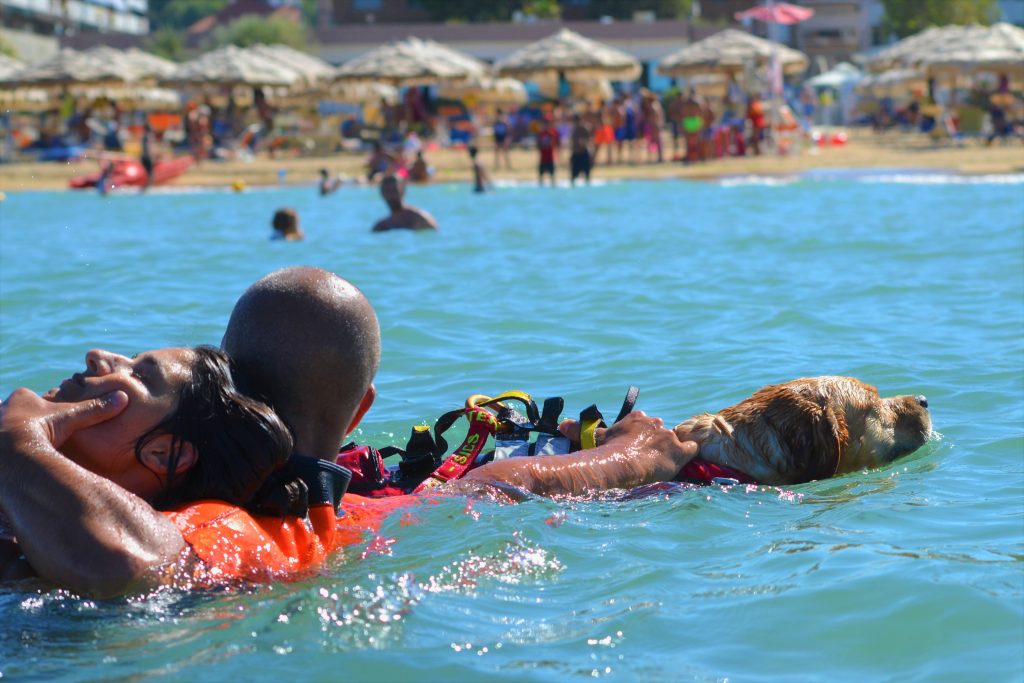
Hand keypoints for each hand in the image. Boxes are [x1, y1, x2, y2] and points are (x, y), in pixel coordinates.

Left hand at [1, 387, 127, 450]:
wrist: (9, 453)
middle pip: (19, 414)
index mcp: (22, 397)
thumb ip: (95, 409)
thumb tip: (123, 398)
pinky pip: (5, 447)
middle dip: (29, 425)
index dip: (47, 411)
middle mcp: (3, 408)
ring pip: (9, 430)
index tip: (53, 423)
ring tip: (30, 453)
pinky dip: (11, 453)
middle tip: (41, 438)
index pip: (34, 400)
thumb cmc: (39, 430)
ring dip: (18, 439)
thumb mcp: (71, 418)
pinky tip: (18, 462)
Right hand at [560, 411, 698, 478]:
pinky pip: (692, 449)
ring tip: (663, 465)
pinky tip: (684, 463)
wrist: (623, 464)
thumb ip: (579, 430)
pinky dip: (689, 455)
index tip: (635, 449)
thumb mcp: (594, 438)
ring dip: (671, 451)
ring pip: (675, 442)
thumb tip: (562, 425)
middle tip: (647, 460)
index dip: (641, 438)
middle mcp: (656, 423)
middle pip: (661, 433)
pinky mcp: (681, 451)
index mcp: (638, 418)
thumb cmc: (608, 451)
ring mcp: (670, 437)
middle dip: (656, 444)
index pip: (645, 425)